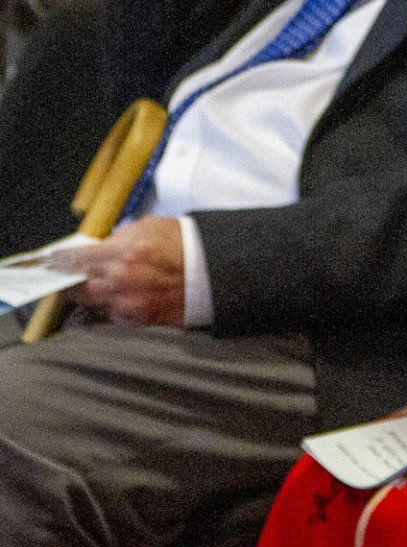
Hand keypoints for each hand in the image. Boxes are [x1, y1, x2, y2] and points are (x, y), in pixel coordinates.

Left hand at [53, 217, 185, 325]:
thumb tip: (95, 248)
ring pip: (91, 305)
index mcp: (125, 252)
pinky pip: (111, 317)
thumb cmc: (186, 245)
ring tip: (100, 287)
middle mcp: (122, 280)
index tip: (52, 261)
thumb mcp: (151, 227)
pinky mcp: (138, 319)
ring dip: (91, 296)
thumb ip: (118, 238)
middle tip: (72, 277)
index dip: (59, 261)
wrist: (215, 272)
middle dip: (72, 281)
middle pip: (76, 287)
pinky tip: (120, 299)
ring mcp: (129, 303)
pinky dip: (111, 309)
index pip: (75, 259)